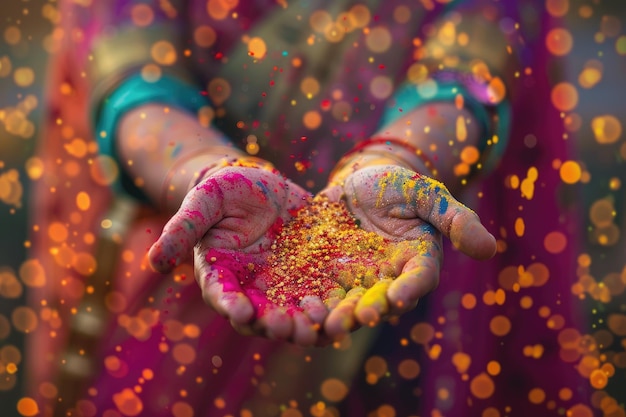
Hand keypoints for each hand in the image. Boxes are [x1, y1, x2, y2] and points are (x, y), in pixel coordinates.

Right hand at [148, 164, 329, 344]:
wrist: (262, 185)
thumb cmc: (226, 190)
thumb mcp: (205, 201)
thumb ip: (183, 228)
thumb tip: (153, 261)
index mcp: (220, 272)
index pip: (222, 294)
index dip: (230, 304)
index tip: (241, 311)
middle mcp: (249, 287)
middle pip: (259, 315)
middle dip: (272, 323)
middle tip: (285, 326)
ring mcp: (280, 286)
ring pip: (291, 314)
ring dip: (303, 325)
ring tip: (317, 326)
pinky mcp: (308, 277)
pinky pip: (319, 298)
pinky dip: (328, 308)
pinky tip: (340, 312)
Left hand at [319, 165, 496, 338]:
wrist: (358, 184)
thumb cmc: (399, 187)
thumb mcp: (426, 193)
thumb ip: (454, 219)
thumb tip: (488, 248)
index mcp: (416, 262)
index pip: (417, 279)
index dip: (409, 289)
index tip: (399, 297)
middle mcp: (387, 279)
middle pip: (379, 301)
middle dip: (367, 311)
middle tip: (355, 320)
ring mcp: (355, 279)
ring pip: (347, 304)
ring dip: (336, 317)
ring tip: (325, 324)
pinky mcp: (325, 274)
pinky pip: (318, 292)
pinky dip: (309, 304)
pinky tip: (298, 309)